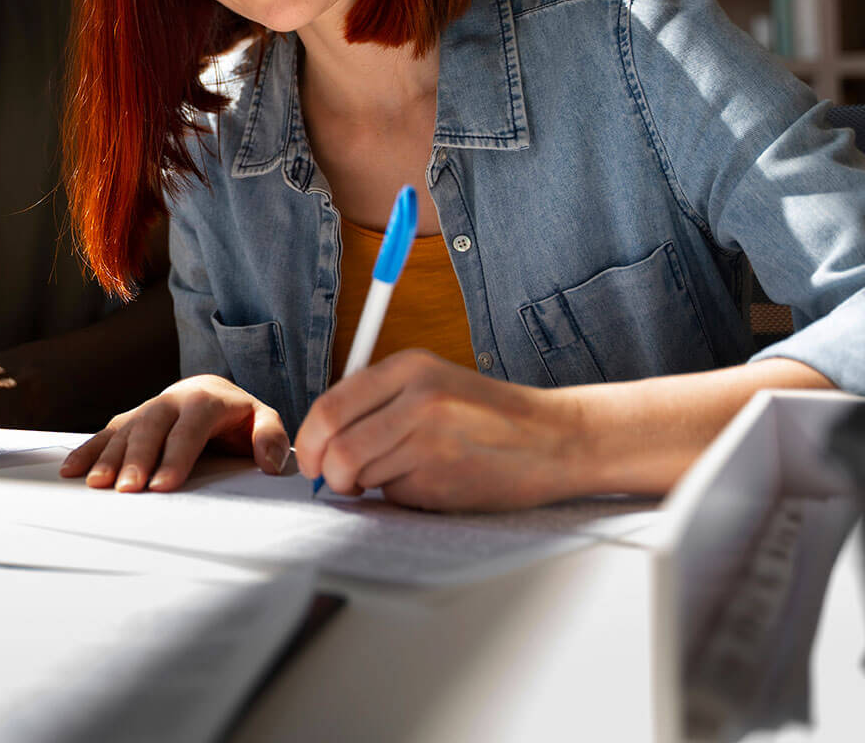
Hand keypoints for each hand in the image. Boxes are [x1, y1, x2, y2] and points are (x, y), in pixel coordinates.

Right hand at [58, 374, 288, 491]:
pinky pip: (107, 432)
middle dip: (137, 459)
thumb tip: (270, 463)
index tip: (163, 486)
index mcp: (205, 399)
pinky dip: (88, 450)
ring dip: (108, 457)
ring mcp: (148, 408)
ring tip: (97, 485)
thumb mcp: (264, 419)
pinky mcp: (131, 419)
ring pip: (126, 430)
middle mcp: (171, 400)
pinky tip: (72, 470)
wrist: (211, 391)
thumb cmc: (238, 416)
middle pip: (151, 428)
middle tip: (128, 490)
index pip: (189, 429)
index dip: (175, 457)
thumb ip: (271, 436)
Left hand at [294, 349, 583, 510]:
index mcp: (409, 367)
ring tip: (401, 475)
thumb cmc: (488, 416)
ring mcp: (430, 439)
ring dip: (368, 484)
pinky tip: (432, 483)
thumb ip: (378, 401)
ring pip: (360, 473)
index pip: (330, 406)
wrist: (555, 439)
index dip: (309, 440)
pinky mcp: (443, 478)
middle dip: (327, 472)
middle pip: (336, 445)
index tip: (310, 459)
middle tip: (337, 481)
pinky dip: (401, 496)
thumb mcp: (432, 383)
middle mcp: (417, 398)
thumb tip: (319, 440)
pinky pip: (394, 494)